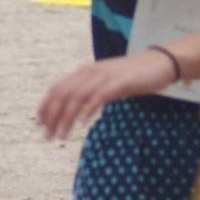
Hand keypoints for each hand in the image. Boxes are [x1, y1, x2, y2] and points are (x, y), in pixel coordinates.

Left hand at [36, 48, 177, 139]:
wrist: (159, 63)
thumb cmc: (132, 76)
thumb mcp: (107, 83)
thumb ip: (91, 92)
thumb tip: (76, 109)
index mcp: (84, 72)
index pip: (57, 88)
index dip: (45, 106)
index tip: (39, 124)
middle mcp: (90, 72)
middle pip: (63, 94)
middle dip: (52, 116)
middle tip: (47, 136)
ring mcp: (104, 76)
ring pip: (77, 97)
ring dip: (66, 118)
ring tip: (61, 135)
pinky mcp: (119, 82)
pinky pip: (99, 96)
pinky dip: (88, 109)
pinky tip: (82, 123)